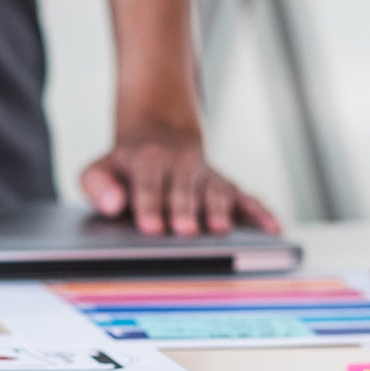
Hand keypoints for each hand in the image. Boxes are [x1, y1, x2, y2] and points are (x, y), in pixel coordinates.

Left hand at [81, 133, 279, 236]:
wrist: (157, 138)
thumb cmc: (126, 168)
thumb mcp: (100, 169)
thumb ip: (97, 185)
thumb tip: (112, 204)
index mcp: (147, 160)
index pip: (148, 182)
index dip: (149, 203)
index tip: (150, 227)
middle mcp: (180, 165)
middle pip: (184, 188)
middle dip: (185, 208)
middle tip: (185, 231)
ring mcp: (206, 175)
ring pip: (216, 190)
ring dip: (219, 209)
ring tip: (220, 230)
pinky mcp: (226, 187)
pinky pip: (246, 199)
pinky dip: (261, 213)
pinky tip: (272, 230)